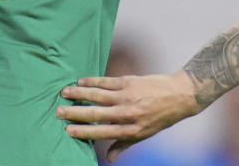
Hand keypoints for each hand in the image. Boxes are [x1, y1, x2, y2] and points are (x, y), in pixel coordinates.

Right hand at [58, 72, 200, 161]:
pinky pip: (107, 81)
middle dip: (76, 112)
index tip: (67, 130)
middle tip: (58, 111)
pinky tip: (81, 81)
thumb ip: (124, 144)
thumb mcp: (144, 134)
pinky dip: (93, 81)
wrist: (181, 95)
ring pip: (99, 94)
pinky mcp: (130, 81)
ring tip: (64, 92)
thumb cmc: (161, 117)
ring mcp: (128, 96)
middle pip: (96, 114)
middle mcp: (128, 113)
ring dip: (80, 93)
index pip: (102, 132)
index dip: (84, 131)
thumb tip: (109, 159)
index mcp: (130, 129)